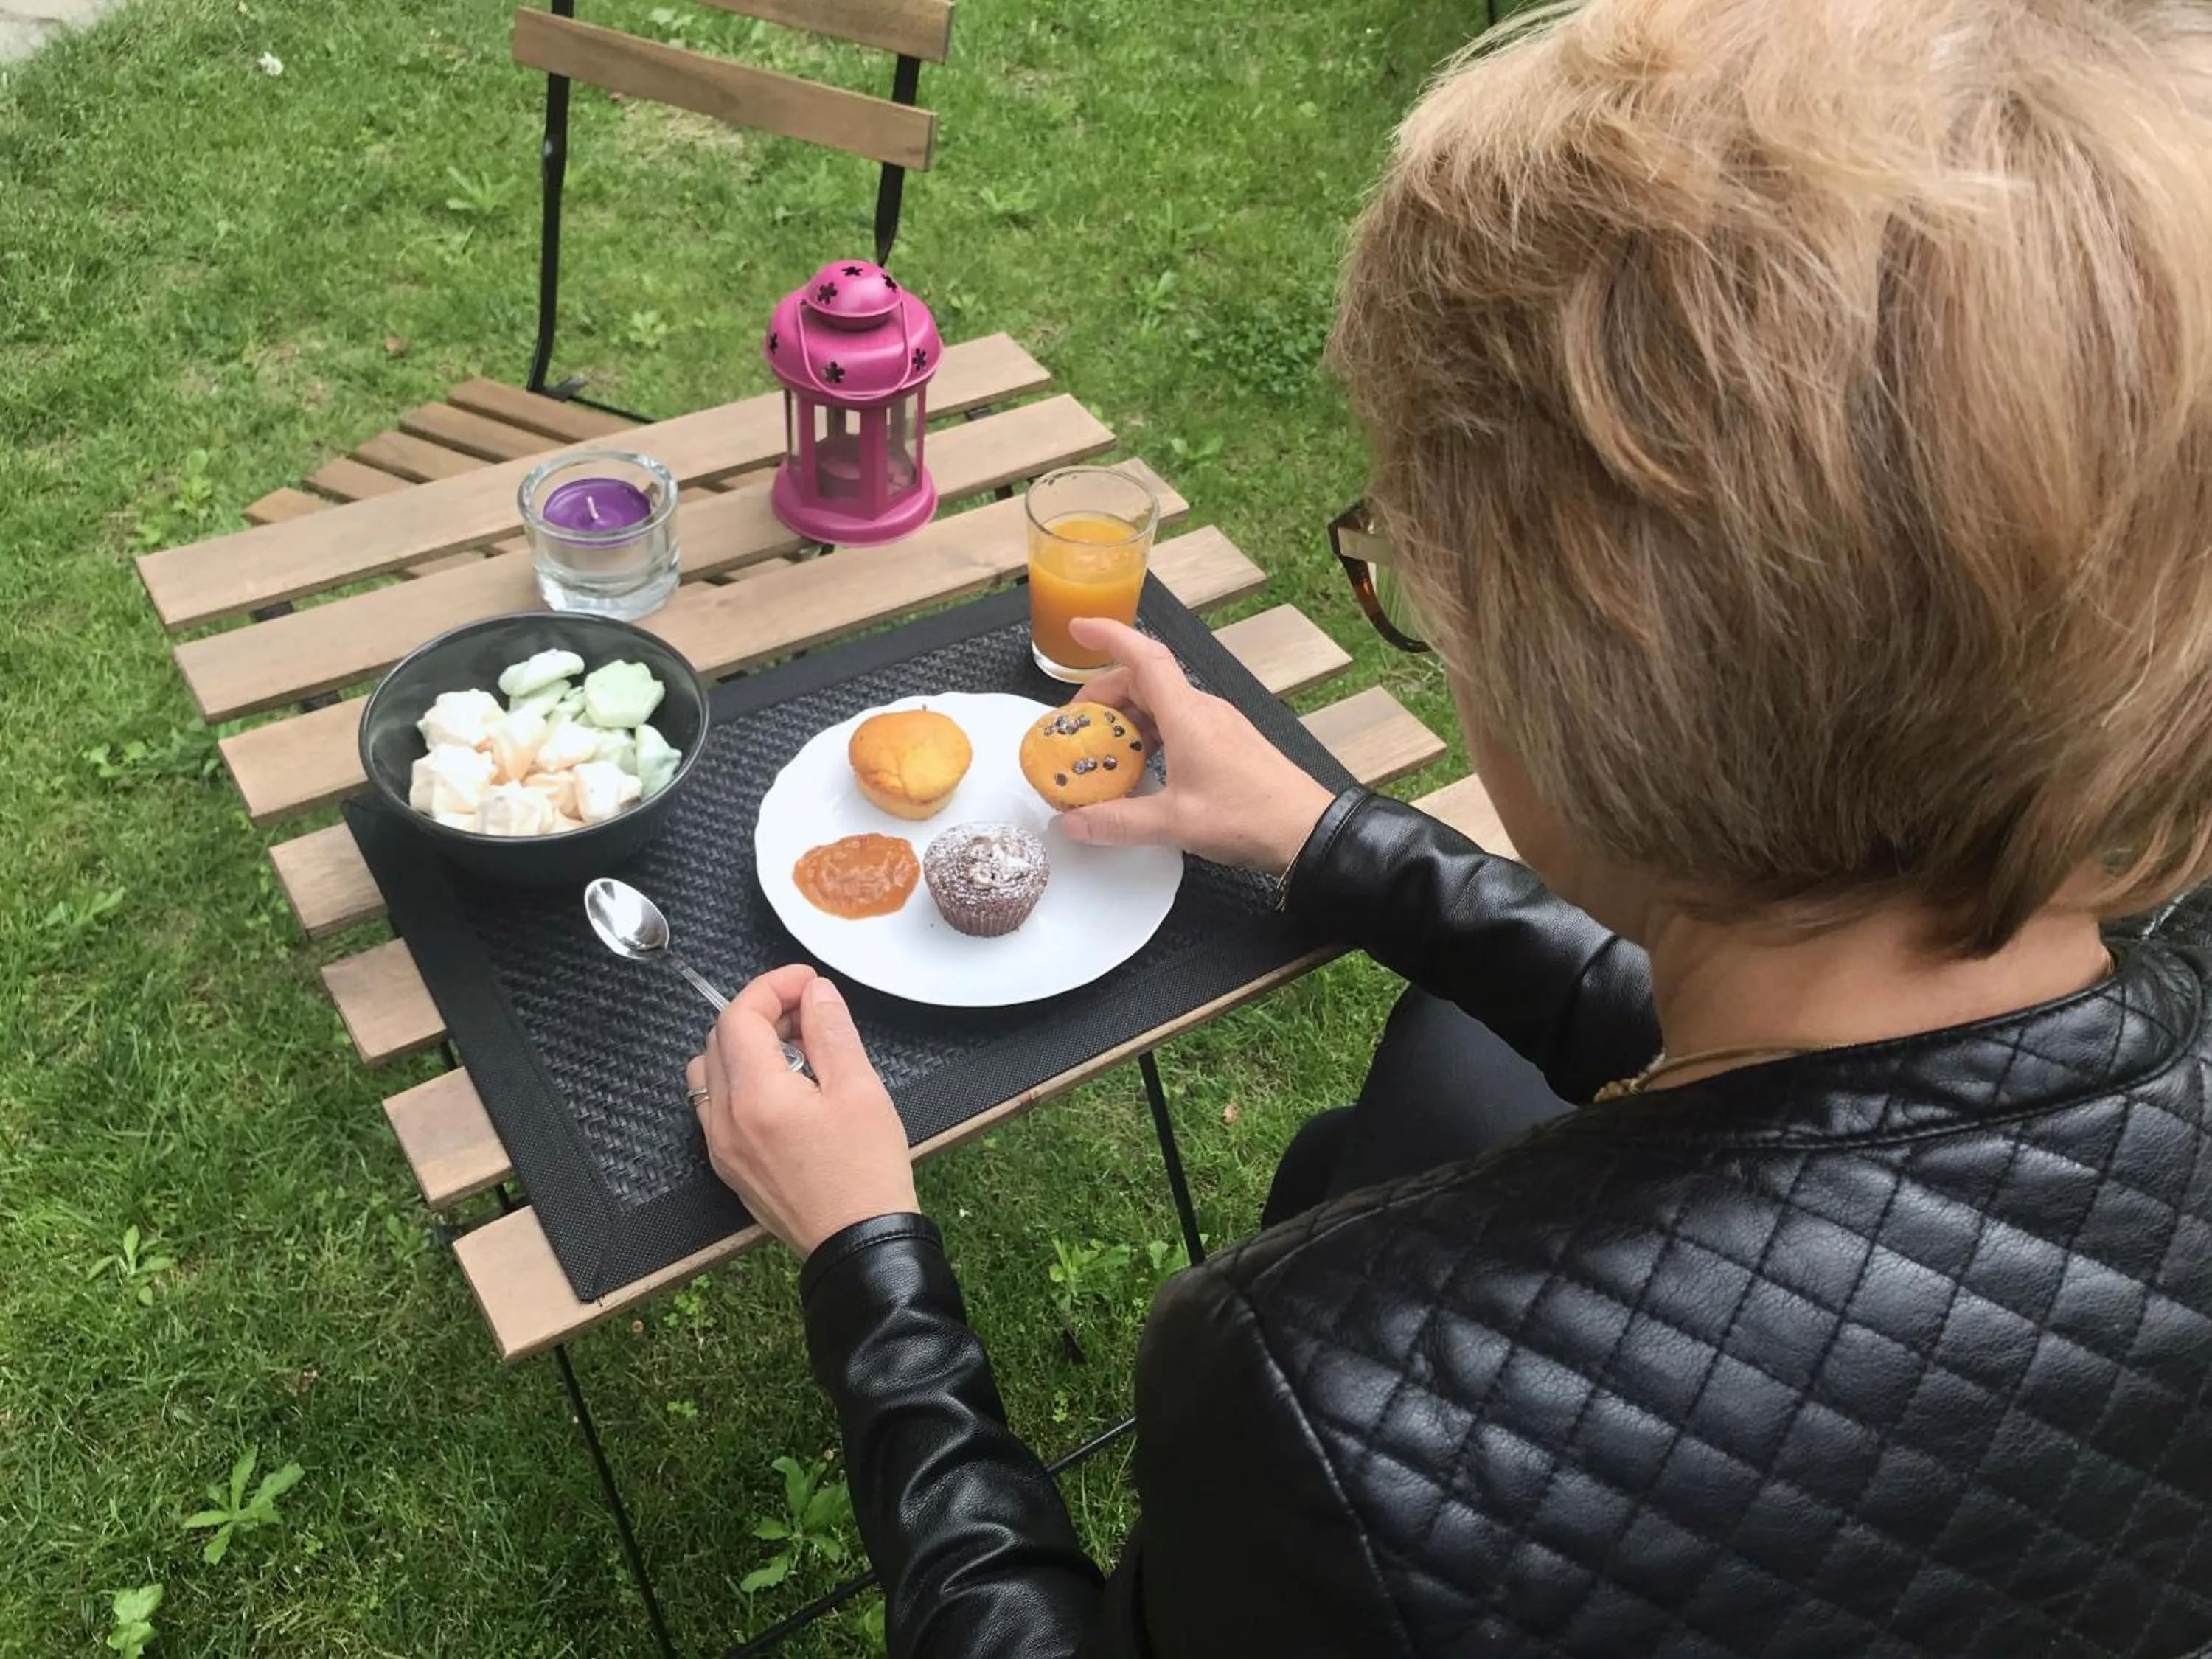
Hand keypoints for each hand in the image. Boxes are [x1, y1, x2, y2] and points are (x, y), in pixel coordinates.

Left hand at [688, 967, 918, 1255]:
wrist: (859, 1247)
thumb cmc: (866, 1172)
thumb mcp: (860, 1090)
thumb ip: (831, 1032)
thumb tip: (814, 993)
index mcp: (756, 1098)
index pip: (740, 1017)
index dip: (772, 987)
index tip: (807, 982)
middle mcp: (724, 1121)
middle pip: (719, 1039)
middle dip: (761, 1013)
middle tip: (809, 1013)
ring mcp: (720, 1147)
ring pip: (710, 1072)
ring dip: (745, 1046)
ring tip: (796, 1051)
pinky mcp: (728, 1166)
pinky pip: (716, 1107)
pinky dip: (740, 1081)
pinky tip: (784, 1089)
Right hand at [1058, 617, 1335, 871]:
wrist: (1307, 830)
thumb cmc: (1251, 816)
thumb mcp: (1176, 823)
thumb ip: (1119, 822)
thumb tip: (1075, 823)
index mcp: (1188, 714)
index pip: (1143, 656)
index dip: (1108, 637)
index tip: (1079, 628)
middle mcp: (1202, 710)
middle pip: (1143, 682)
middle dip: (1104, 697)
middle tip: (1077, 726)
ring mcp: (1216, 725)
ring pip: (1161, 705)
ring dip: (1128, 719)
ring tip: (1104, 751)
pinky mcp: (1226, 743)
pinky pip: (1179, 725)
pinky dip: (1151, 735)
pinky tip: (1142, 767)